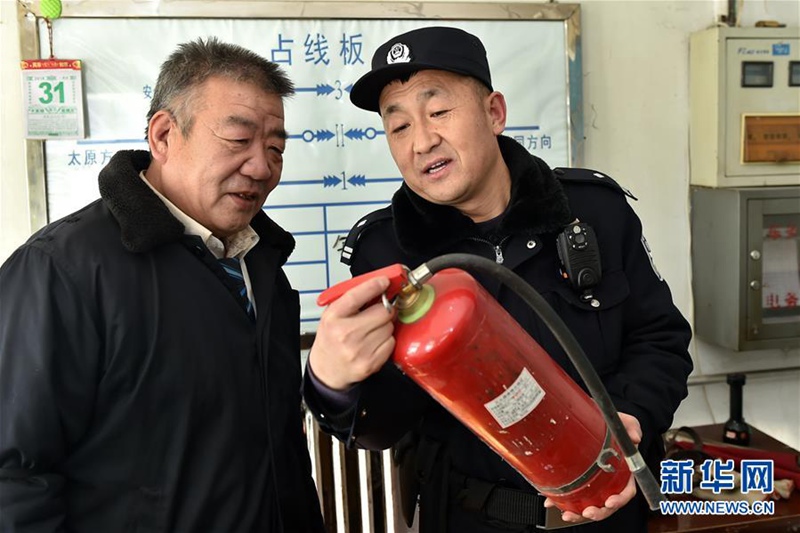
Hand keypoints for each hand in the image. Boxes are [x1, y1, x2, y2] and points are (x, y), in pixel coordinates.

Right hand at [309, 276, 395, 390]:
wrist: (326, 370)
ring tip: (372, 331)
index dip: (374, 285)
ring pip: (389, 327)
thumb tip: (376, 286)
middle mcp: (345, 334)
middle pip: (382, 311)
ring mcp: (359, 350)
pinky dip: (387, 340)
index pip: (357, 295)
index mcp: (333, 317)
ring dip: (385, 326)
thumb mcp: (332, 315)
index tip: (384, 281)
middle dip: (384, 309)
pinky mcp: (370, 363)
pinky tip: (374, 343)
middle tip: (379, 312)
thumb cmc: (331, 340)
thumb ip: (351, 299)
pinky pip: (391, 343)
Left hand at [543, 412, 641, 522]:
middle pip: (607, 504)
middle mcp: (611, 481)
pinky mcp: (580, 481)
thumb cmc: (615, 426)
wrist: (599, 421)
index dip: (620, 499)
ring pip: (590, 503)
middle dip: (598, 512)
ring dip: (579, 513)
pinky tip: (551, 503)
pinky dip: (562, 502)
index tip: (610, 502)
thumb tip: (635, 437)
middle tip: (588, 512)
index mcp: (625, 472)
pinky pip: (573, 495)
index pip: (626, 490)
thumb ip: (632, 428)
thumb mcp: (626, 423)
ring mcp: (595, 483)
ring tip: (568, 514)